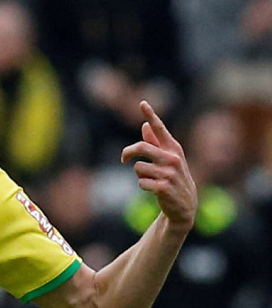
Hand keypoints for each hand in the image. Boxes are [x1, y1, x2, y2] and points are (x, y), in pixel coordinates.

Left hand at [121, 101, 197, 229]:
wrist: (185, 205)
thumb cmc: (172, 177)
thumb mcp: (167, 160)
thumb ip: (155, 143)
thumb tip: (144, 126)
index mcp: (173, 148)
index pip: (160, 128)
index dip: (150, 115)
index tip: (142, 102)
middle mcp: (173, 158)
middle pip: (141, 147)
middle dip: (128, 153)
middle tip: (124, 159)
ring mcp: (169, 173)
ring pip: (138, 168)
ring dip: (139, 175)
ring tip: (151, 180)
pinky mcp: (164, 187)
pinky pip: (141, 182)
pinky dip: (142, 186)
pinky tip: (153, 190)